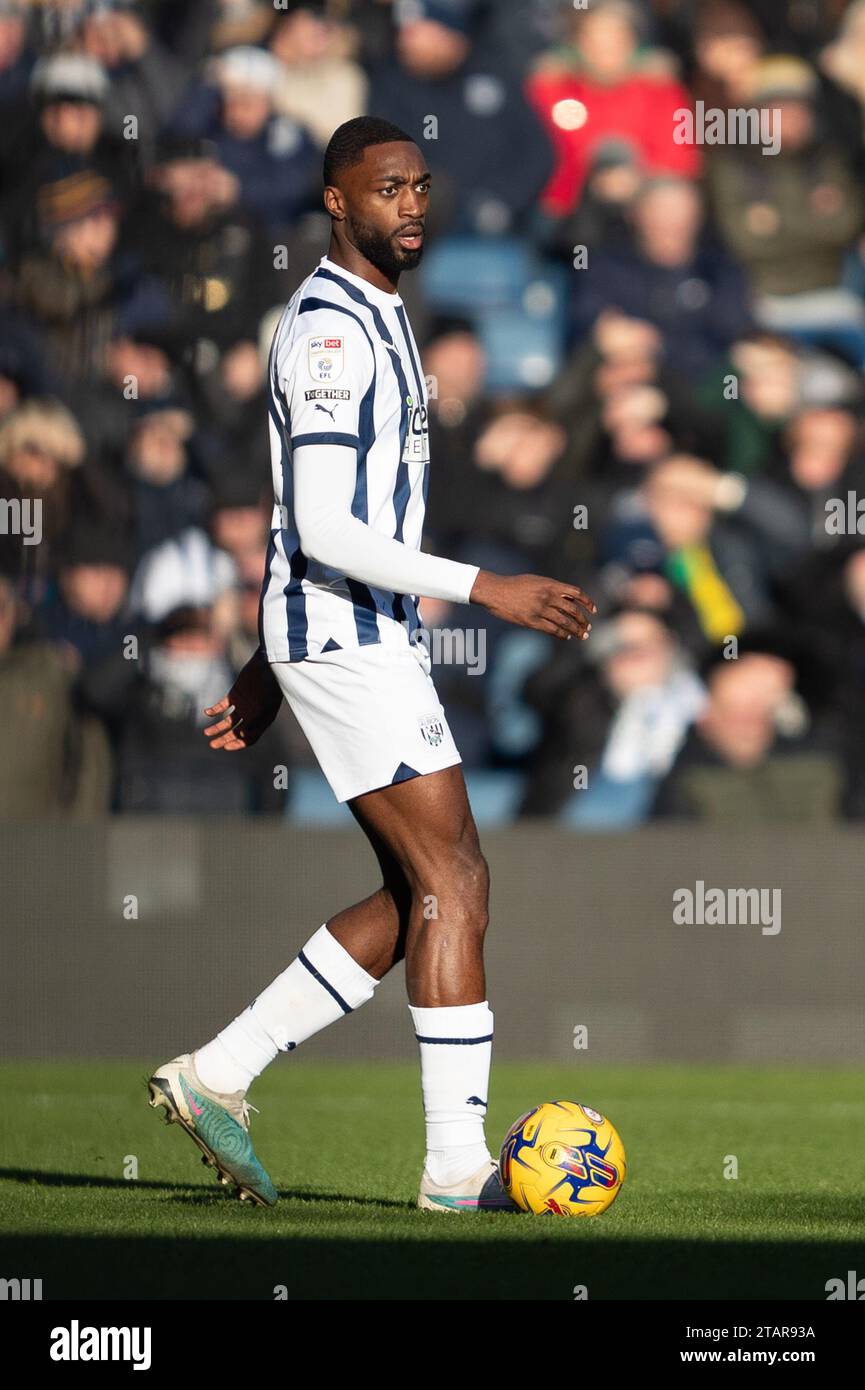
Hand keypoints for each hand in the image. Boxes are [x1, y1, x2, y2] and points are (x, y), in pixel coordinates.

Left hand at [203, 648, 282, 749]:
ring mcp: (243, 705)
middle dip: (224, 739)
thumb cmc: (269, 686)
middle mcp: (252, 715)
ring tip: (206, 733)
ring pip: (228, 721)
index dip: (238, 744)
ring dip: (217, 728)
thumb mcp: (263, 707)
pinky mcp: (235, 695)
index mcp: (261, 721)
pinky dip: (214, 710)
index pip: (249, 738)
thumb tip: (241, 736)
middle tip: (212, 745)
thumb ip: (253, 722)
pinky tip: (207, 713)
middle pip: (236, 732)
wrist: (267, 665)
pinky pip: (223, 706)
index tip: (226, 747)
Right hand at [469, 570, 594, 640]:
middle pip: (573, 610)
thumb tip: (567, 597)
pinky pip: (551, 629)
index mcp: (550, 585)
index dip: (587, 602)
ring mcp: (540, 609)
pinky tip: (566, 637)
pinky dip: (561, 634)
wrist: (495, 591)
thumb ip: (551, 588)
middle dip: (583, 620)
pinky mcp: (531, 621)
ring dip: (576, 630)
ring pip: (564, 622)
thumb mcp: (536, 581)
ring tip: (582, 635)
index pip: (576, 593)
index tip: (593, 610)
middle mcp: (547, 596)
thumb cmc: (514, 585)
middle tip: (588, 627)